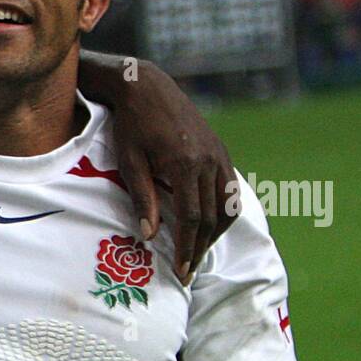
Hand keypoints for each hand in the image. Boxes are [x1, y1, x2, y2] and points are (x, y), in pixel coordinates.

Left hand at [109, 60, 235, 282]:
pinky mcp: (220, 151)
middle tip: (188, 272)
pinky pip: (230, 190)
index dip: (187, 248)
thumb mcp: (130, 163)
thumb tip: (150, 236)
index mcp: (186, 165)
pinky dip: (223, 213)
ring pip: (227, 206)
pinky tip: (210, 227)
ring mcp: (219, 155)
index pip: (192, 219)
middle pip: (211, 217)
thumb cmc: (131, 126)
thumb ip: (143, 199)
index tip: (180, 272)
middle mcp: (209, 161)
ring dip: (215, 234)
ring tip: (198, 254)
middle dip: (200, 248)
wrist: (147, 87)